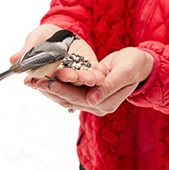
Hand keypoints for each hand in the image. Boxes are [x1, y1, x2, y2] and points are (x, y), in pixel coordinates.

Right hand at [11, 23, 106, 86]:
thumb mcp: (35, 40)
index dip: (45, 82)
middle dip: (69, 80)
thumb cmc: (44, 37)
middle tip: (72, 76)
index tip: (45, 80)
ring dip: (87, 79)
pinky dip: (99, 72)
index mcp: (45, 76)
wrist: (61, 31)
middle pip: (65, 84)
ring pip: (81, 81)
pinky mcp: (90, 68)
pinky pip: (95, 72)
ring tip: (91, 77)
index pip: (44, 82)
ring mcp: (76, 75)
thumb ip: (27, 50)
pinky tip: (103, 71)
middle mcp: (62, 79)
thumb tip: (12, 60)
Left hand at [29, 47, 153, 115]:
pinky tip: (41, 78)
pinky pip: (67, 90)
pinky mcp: (87, 93)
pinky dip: (54, 84)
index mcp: (106, 103)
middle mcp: (97, 106)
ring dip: (48, 88)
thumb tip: (93, 100)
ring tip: (31, 80)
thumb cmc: (134, 65)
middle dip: (49, 89)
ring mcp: (91, 100)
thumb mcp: (125, 72)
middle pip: (68, 99)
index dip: (61, 90)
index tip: (45, 82)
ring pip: (65, 97)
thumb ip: (109, 86)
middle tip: (32, 81)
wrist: (138, 63)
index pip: (79, 98)